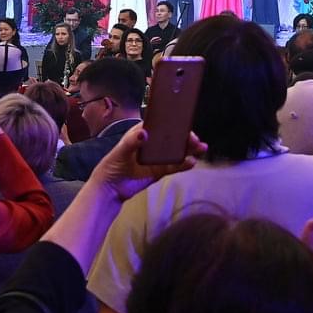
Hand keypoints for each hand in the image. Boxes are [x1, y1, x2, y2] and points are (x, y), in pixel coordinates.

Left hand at [87, 124, 201, 201]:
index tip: (184, 126)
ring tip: (201, 148)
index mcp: (143, 132)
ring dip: (189, 149)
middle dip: (186, 137)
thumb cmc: (112, 165)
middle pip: (172, 137)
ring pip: (177, 151)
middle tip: (195, 140)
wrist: (111, 188)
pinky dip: (184, 164)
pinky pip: (175, 166)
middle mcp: (153, 143)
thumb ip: (132, 142)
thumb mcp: (120, 151)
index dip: (173, 124)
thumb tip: (144, 133)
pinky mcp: (160, 170)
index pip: (161, 125)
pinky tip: (192, 162)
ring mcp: (158, 157)